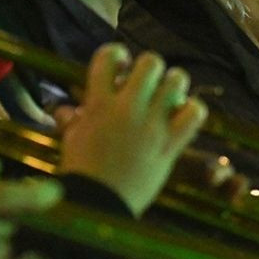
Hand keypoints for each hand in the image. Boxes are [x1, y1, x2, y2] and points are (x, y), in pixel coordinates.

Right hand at [56, 45, 207, 217]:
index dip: (118, 54)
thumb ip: (71, 121)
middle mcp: (127, 108)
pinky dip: (192, 110)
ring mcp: (151, 125)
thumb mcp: (71, 141)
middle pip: (151, 62)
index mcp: (99, 103)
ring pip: (177, 81)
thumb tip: (64, 110)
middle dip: (151, 68)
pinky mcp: (170, 144)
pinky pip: (194, 114)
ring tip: (168, 95)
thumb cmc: (82, 172)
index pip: (109, 56)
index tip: (121, 67)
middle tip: (148, 83)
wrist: (99, 204)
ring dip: (175, 84)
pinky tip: (182, 116)